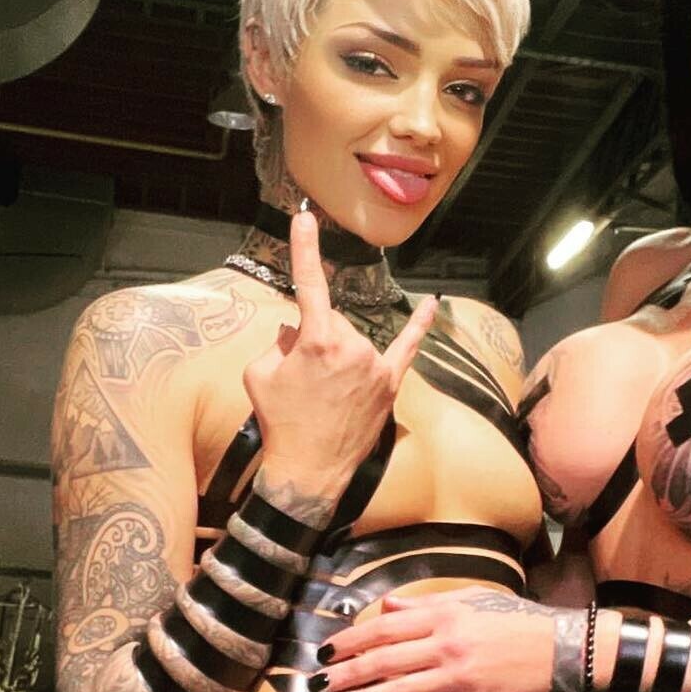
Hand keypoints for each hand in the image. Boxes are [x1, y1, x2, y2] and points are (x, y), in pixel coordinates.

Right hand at [243, 210, 434, 500]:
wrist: (307, 471)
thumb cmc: (279, 423)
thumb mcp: (259, 375)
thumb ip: (278, 342)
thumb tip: (294, 331)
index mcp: (316, 340)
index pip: (309, 284)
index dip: (306, 249)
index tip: (306, 220)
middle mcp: (351, 347)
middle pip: (332, 322)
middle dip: (315, 340)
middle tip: (303, 380)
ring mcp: (374, 366)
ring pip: (354, 340)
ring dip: (339, 356)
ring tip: (325, 395)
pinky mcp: (389, 385)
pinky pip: (407, 348)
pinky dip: (419, 326)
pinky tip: (431, 304)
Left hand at [314, 589, 572, 691]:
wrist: (560, 650)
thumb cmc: (515, 622)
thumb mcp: (472, 600)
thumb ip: (426, 605)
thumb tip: (387, 608)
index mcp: (445, 616)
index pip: (386, 627)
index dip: (353, 639)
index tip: (328, 650)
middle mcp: (447, 645)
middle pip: (385, 660)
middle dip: (347, 673)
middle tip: (319, 683)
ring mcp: (458, 678)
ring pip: (399, 691)